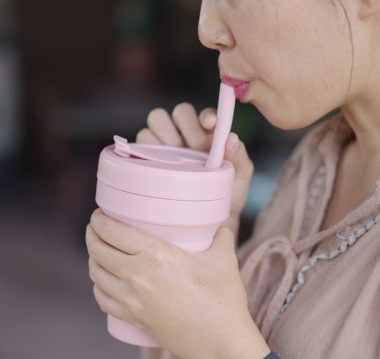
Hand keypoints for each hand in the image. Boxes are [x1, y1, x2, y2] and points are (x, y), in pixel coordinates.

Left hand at [86, 209, 268, 358]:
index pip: (112, 231)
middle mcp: (138, 275)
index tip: (99, 214)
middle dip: (92, 235)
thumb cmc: (224, 300)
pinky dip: (98, 286)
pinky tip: (103, 280)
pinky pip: (102, 299)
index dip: (99, 220)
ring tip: (99, 251)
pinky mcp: (133, 319)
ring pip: (96, 274)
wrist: (220, 343)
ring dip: (93, 259)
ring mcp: (132, 300)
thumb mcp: (224, 260)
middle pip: (98, 250)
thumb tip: (223, 224)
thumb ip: (222, 236)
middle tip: (96, 228)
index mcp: (156, 255)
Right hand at [136, 104, 253, 238]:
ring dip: (166, 135)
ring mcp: (164, 143)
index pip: (204, 114)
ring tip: (178, 159)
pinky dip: (147, 149)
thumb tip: (232, 138)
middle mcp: (185, 133)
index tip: (210, 125)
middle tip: (196, 149)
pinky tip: (160, 166)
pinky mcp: (144, 155)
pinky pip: (140, 141)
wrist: (206, 224)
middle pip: (179, 112)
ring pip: (156, 120)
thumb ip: (239, 157)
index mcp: (208, 133)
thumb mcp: (238, 179)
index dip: (205, 115)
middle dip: (187, 126)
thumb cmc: (224, 197)